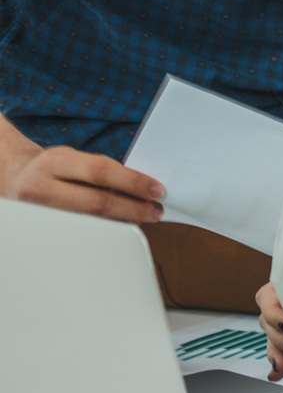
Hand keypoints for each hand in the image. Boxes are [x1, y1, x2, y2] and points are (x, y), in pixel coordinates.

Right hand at [2, 141, 164, 223]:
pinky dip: (102, 231)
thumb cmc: (51, 168)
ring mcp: (37, 211)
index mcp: (54, 161)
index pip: (100, 171)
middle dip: (133, 208)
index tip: (157, 190)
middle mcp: (41, 186)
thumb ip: (99, 170)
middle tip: (155, 211)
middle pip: (96, 202)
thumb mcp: (71, 159)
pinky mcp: (38, 230)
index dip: (132, 182)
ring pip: (88, 222)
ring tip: (141, 220)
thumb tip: (142, 188)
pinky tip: (117, 229)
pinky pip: (77, 233)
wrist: (12, 178)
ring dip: (120, 222)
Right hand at [257, 284, 282, 380]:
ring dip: (277, 353)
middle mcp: (279, 303)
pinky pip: (278, 353)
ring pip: (271, 339)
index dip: (276, 315)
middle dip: (281, 338)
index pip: (267, 298)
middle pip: (268, 322)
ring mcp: (281, 322)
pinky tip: (277, 372)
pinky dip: (279, 365)